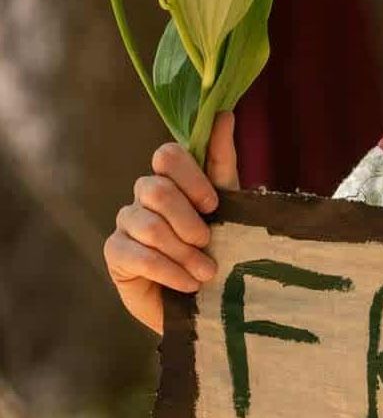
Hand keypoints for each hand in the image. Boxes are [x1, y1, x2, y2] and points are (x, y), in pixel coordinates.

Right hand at [103, 113, 239, 334]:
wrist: (210, 303)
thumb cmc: (222, 249)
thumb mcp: (231, 207)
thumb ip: (222, 163)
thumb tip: (223, 114)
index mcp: (174, 180)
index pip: (167, 155)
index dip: (190, 177)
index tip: (214, 204)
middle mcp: (145, 196)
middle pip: (156, 190)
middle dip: (188, 221)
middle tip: (209, 243)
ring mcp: (127, 224)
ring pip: (148, 226)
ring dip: (183, 253)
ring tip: (206, 273)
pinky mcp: (116, 255)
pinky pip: (137, 255)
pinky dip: (169, 271)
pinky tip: (188, 284)